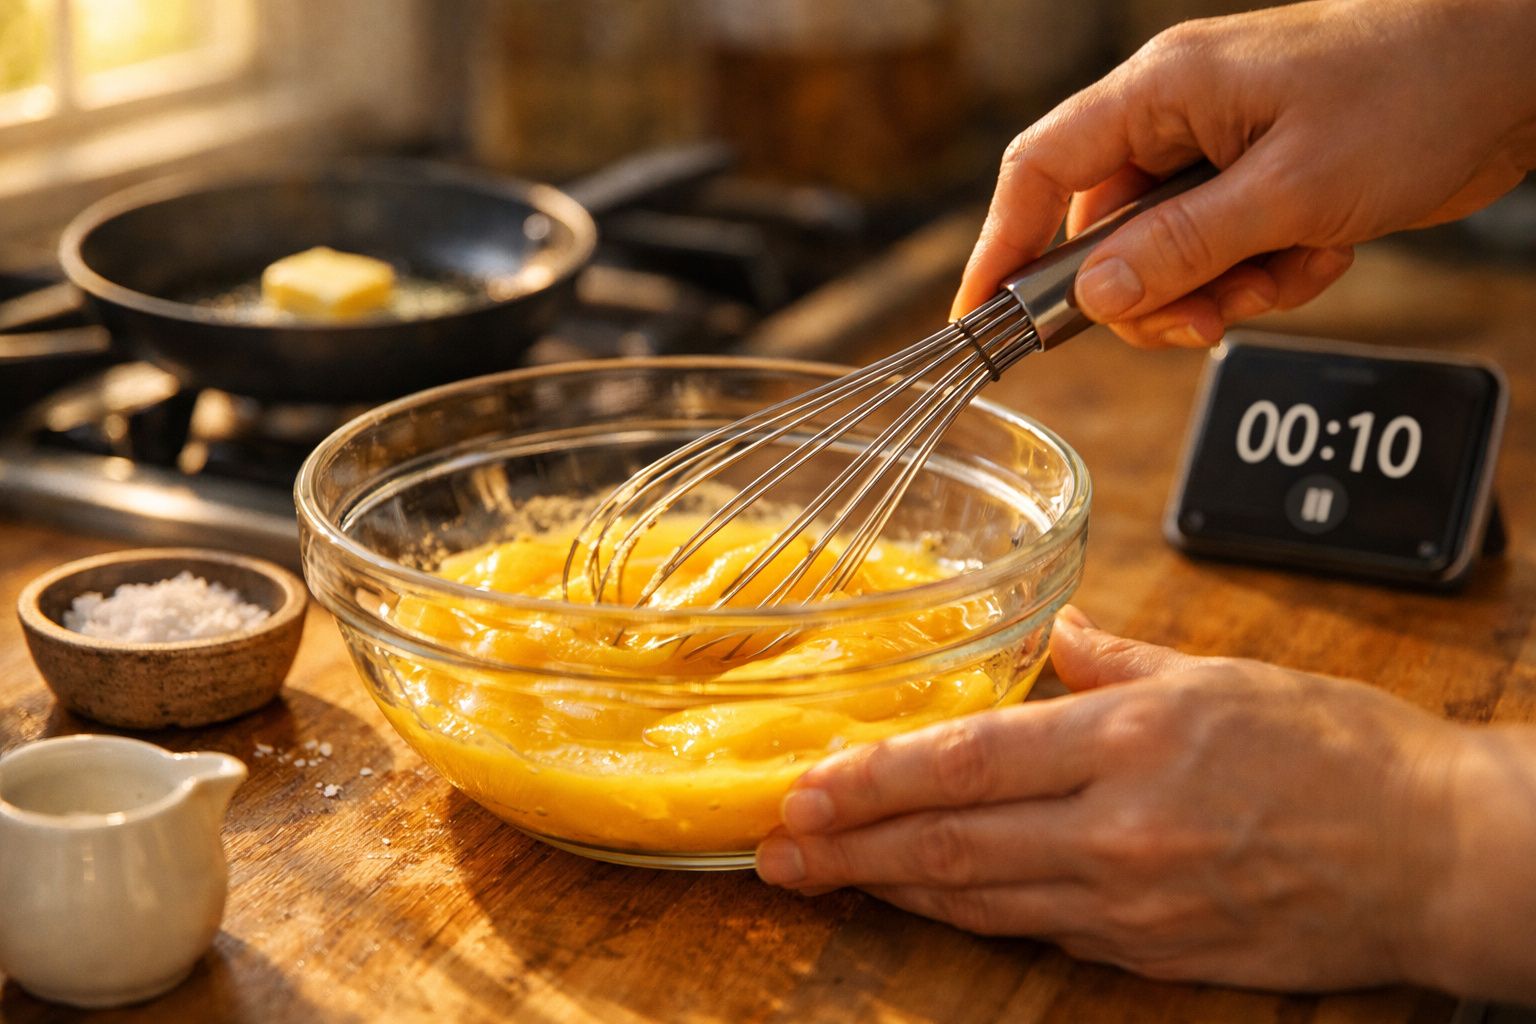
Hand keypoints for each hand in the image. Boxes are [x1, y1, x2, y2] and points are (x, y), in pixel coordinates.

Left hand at [755, 607, 1535, 997]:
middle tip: (775, 849)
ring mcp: (1134, 901)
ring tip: (823, 876)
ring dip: (892, 888)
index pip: (967, 761)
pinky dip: (972, 915)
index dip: (872, 779)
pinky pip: (1039, 932)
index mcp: (1131, 741)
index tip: (803, 787)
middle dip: (849, 848)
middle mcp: (1120, 828)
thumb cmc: (1334, 750)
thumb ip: (1113, 661)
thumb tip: (1050, 641)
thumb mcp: (1217, 674)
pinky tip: (925, 900)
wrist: (1434, 853)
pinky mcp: (1153, 951)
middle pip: (950, 844)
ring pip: (980, 900)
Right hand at [953, 0, 1535, 347]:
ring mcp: (1223, 152)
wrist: (1518, 65)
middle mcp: (1178, 121)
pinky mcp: (1265, 181)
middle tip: (1201, 320)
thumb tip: (1095, 297)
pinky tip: (1322, 252)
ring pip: (1170, 256)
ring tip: (1285, 274)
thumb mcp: (1289, 189)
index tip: (980, 317)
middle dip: (1151, 293)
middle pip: (1107, 234)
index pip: (1040, 171)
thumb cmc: (1412, 89)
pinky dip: (1268, 273)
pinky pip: (1227, 254)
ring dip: (1220, 289)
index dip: (999, 244)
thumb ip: (1182, 248)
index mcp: (1161, 94)